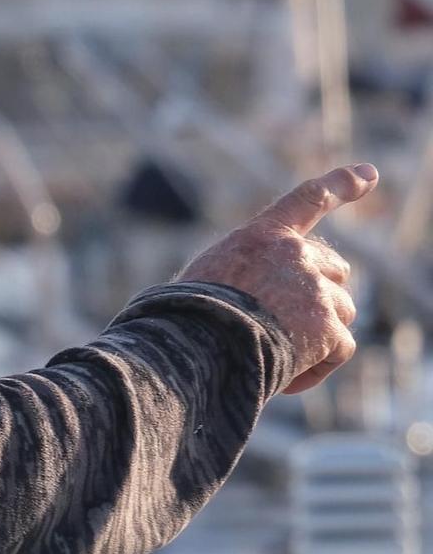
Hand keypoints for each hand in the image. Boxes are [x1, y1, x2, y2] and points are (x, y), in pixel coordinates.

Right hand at [175, 163, 375, 394]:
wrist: (195, 347)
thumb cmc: (183, 322)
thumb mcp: (206, 281)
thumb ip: (244, 276)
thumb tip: (264, 309)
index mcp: (261, 237)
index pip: (307, 199)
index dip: (341, 184)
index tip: (369, 174)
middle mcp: (295, 254)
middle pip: (334, 271)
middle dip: (320, 297)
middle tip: (287, 327)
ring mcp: (316, 290)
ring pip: (341, 312)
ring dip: (317, 336)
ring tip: (276, 358)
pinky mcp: (328, 327)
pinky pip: (339, 349)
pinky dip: (316, 368)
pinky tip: (285, 379)